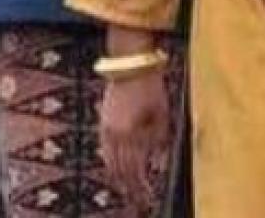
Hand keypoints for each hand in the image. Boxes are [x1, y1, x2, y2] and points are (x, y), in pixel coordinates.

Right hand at [99, 69, 170, 209]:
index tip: (148, 199)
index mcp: (130, 134)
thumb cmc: (151, 87)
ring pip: (109, 160)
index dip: (141, 187)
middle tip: (138, 200)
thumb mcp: (162, 114)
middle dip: (130, 187)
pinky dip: (110, 161)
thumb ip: (159, 140)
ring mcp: (106, 127)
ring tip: (126, 189)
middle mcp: (115, 134)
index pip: (134, 170)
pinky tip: (115, 167)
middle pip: (121, 169)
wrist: (130, 64)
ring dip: (119, 176)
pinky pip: (104, 148)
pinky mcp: (103, 120)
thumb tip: (158, 163)